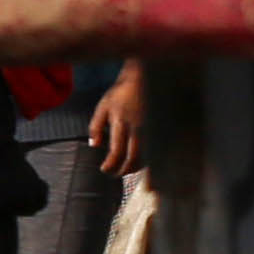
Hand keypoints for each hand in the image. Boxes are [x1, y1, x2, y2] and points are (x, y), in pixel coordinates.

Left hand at [87, 58, 144, 174]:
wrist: (143, 80)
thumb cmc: (120, 94)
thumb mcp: (102, 107)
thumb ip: (95, 127)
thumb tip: (94, 146)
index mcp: (121, 124)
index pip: (116, 152)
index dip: (111, 165)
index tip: (104, 169)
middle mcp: (137, 129)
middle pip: (133, 158)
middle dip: (123, 170)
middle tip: (114, 174)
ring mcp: (150, 129)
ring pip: (146, 156)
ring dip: (135, 167)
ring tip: (125, 170)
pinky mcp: (158, 129)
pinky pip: (153, 149)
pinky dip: (146, 159)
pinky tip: (139, 161)